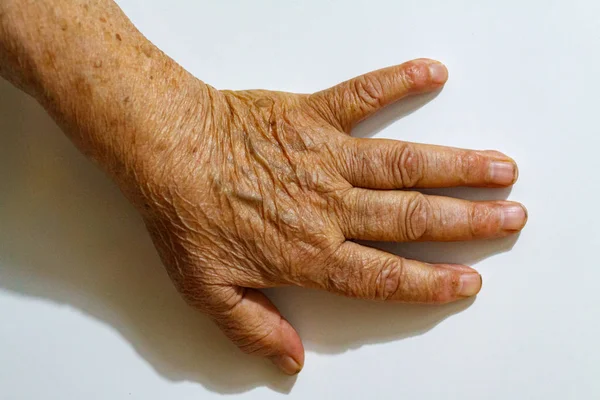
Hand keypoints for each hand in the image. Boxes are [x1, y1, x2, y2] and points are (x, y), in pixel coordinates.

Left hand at [122, 58, 526, 373]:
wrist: (166, 151)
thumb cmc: (185, 216)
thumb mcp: (209, 291)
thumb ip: (254, 328)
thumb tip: (290, 360)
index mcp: (308, 252)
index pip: (383, 275)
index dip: (430, 282)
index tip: (467, 281)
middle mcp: (329, 205)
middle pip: (412, 219)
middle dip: (467, 222)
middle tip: (509, 219)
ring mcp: (325, 157)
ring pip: (404, 165)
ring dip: (456, 167)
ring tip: (498, 167)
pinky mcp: (312, 115)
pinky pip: (362, 96)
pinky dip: (397, 83)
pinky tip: (431, 74)